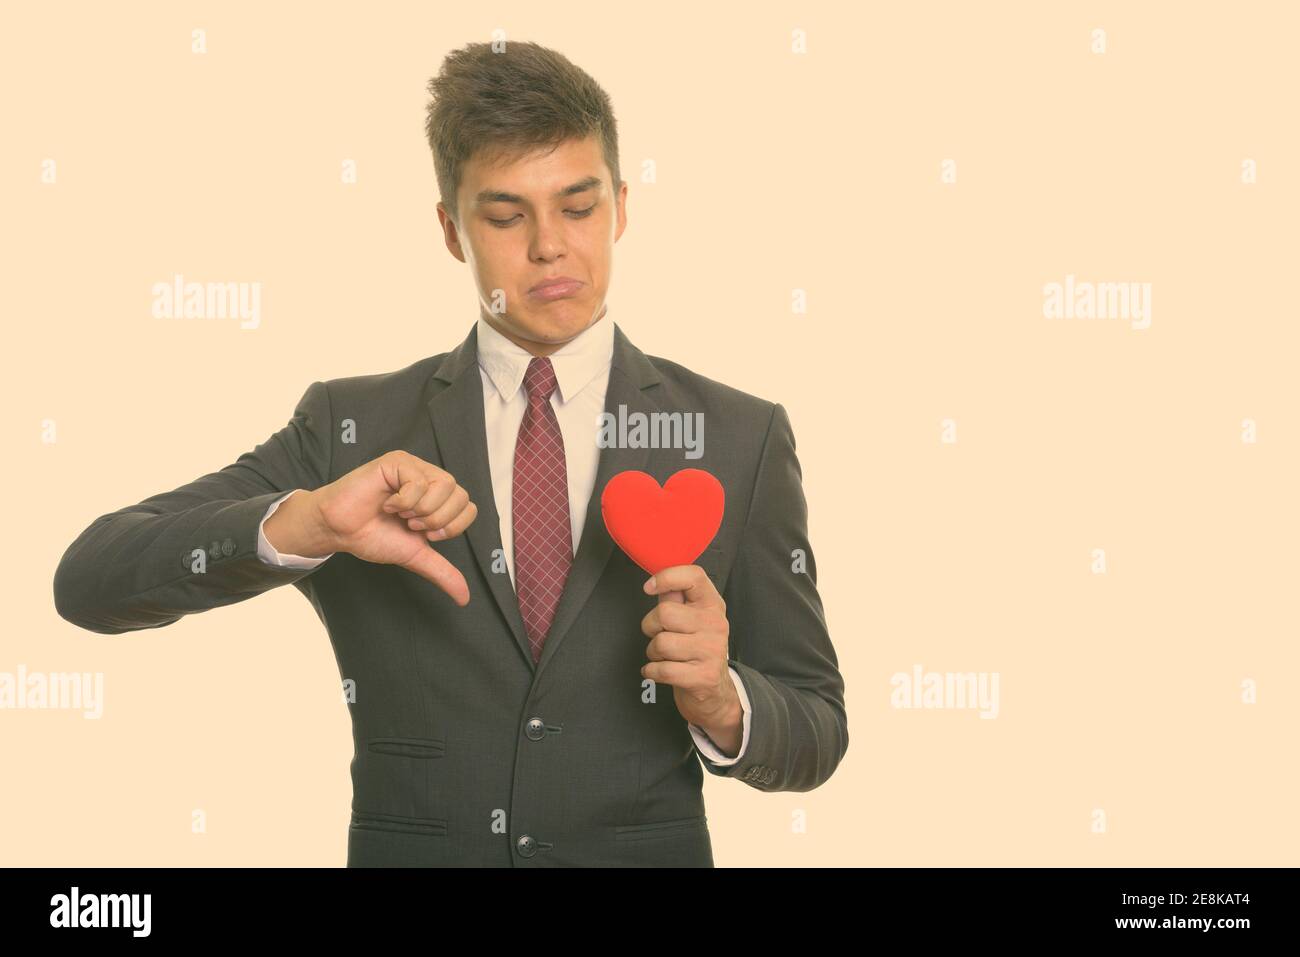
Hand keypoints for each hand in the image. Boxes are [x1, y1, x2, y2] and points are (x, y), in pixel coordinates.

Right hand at [299, 450, 476, 605]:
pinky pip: (417, 482)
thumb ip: (442, 572)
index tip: (425, 534)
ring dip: (421, 509)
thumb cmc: (373, 535)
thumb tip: (464, 598)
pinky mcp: (397, 462)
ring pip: (444, 485)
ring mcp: (414, 468)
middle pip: (460, 496)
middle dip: (435, 520)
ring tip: (400, 514)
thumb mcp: (415, 556)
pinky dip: (403, 502)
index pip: (469, 507)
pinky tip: (388, 504)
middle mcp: (430, 478)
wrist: (340, 530)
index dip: (450, 527)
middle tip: (411, 524)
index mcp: (438, 498)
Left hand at [639, 564, 741, 751]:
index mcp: (712, 604)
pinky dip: (652, 671)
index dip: (667, 577)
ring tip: (664, 655)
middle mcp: (716, 624)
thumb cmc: (696, 649)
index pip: (694, 576)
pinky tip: (660, 670)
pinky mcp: (703, 677)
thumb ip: (675, 598)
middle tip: (660, 634)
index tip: (649, 587)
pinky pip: (661, 669)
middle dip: (651, 626)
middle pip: (664, 613)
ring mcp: (711, 651)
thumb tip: (657, 582)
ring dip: (653, 652)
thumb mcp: (691, 618)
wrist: (714, 692)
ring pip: (661, 643)